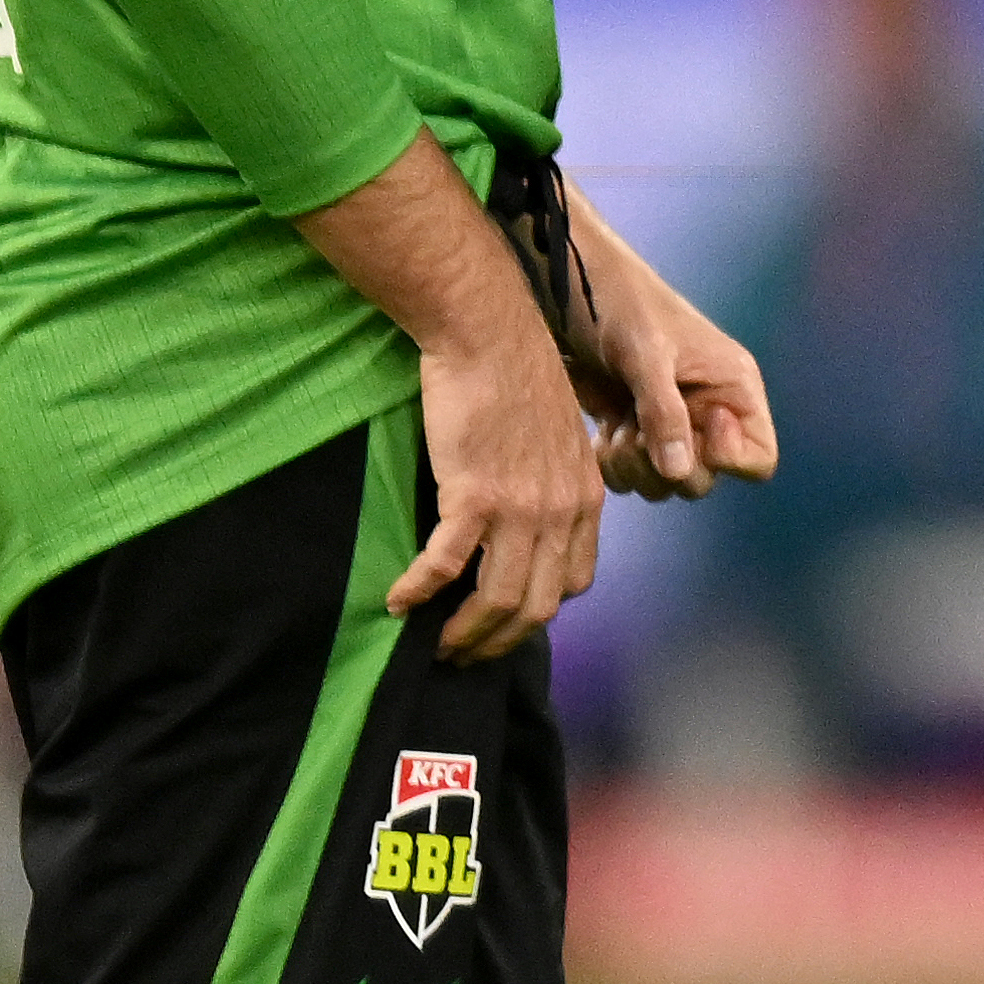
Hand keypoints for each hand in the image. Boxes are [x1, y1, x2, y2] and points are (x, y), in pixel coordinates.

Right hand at [401, 268, 606, 660]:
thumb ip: (553, 482)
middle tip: (462, 652)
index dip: (537, 612)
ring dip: (461, 632)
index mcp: (585, 496)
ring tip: (432, 642)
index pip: (573, 582)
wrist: (488, 331)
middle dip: (498, 641)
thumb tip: (528, 521)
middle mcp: (561, 510)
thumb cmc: (515, 374)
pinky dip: (419, 590)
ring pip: (496, 599)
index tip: (505, 620)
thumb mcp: (557, 435)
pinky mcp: (473, 494)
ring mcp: (520, 506)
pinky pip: (445, 565)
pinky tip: (397, 600)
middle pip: (536, 606)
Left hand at [555, 199, 778, 502]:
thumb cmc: (619, 300)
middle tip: (636, 432)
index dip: (728, 459)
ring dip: (634, 467)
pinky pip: (631, 474)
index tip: (694, 434)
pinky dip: (613, 463)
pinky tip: (601, 430)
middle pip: (704, 479)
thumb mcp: (645, 353)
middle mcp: (707, 410)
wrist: (566, 283)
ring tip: (616, 426)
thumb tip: (679, 473)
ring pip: (663, 482)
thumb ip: (664, 413)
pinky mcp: (633, 428)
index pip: (757, 458)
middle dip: (667, 467)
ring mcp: (668, 422)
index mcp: (731, 387)